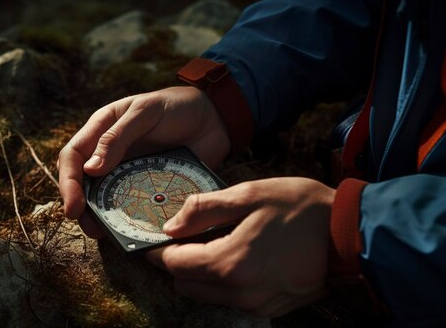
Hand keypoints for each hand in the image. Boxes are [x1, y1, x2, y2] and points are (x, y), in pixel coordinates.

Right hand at [58, 86, 230, 236]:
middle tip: (90, 226)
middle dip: (81, 206)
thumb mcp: (145, 113)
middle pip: (83, 183)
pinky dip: (128, 219)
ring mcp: (127, 172)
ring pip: (104, 198)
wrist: (214, 118)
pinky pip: (132, 206)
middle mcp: (108, 154)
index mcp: (101, 129)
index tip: (74, 206)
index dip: (68, 182)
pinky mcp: (147, 188)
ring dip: (101, 217)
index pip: (73, 156)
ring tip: (106, 233)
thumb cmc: (176, 106)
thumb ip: (117, 137)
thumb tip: (90, 169)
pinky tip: (130, 231)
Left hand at [147, 177, 334, 316]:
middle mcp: (239, 292)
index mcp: (230, 263)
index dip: (157, 250)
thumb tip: (171, 224)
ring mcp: (256, 304)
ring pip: (205, 294)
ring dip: (197, 272)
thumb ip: (205, 209)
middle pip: (185, 283)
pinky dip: (220, 281)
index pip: (174, 263)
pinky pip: (229, 298)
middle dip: (175, 262)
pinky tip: (233, 255)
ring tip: (208, 243)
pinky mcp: (270, 307)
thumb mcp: (249, 195)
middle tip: (181, 237)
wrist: (352, 234)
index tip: (150, 238)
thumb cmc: (302, 208)